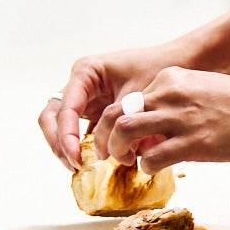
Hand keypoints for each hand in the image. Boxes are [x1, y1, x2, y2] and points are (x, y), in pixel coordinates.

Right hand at [40, 43, 196, 169]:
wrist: (176, 62)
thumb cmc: (158, 70)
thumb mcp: (138, 96)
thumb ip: (122, 122)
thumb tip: (111, 153)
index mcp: (86, 72)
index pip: (65, 108)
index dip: (66, 135)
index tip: (76, 157)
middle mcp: (80, 84)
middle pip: (53, 116)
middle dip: (59, 142)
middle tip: (74, 165)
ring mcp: (85, 97)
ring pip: (61, 125)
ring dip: (66, 146)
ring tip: (79, 167)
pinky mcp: (94, 110)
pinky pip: (78, 130)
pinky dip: (81, 145)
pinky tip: (91, 162)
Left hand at [87, 67, 229, 172]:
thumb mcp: (205, 90)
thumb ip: (179, 103)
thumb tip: (160, 129)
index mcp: (172, 79)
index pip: (128, 99)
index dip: (119, 121)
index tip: (125, 138)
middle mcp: (170, 94)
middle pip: (114, 113)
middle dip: (104, 137)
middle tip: (109, 153)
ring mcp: (180, 118)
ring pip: (123, 132)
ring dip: (118, 151)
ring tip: (125, 162)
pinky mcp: (193, 142)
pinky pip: (150, 158)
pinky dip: (146, 167)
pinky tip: (155, 170)